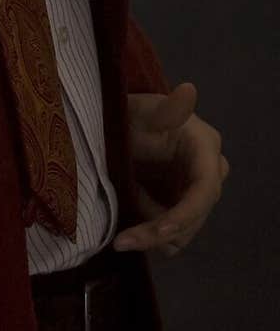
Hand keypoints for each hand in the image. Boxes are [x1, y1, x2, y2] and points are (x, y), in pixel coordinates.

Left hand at [113, 82, 230, 257]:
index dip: (182, 216)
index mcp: (206, 151)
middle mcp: (209, 177)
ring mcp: (197, 195)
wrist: (126, 127)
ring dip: (150, 234)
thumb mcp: (145, 111)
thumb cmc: (136, 115)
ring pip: (181, 235)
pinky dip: (148, 231)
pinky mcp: (182, 208)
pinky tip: (129, 215)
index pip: (203, 192)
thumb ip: (167, 109)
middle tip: (121, 241)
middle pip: (191, 220)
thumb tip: (188, 90)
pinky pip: (170, 235)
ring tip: (122, 215)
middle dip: (156, 233)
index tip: (156, 234)